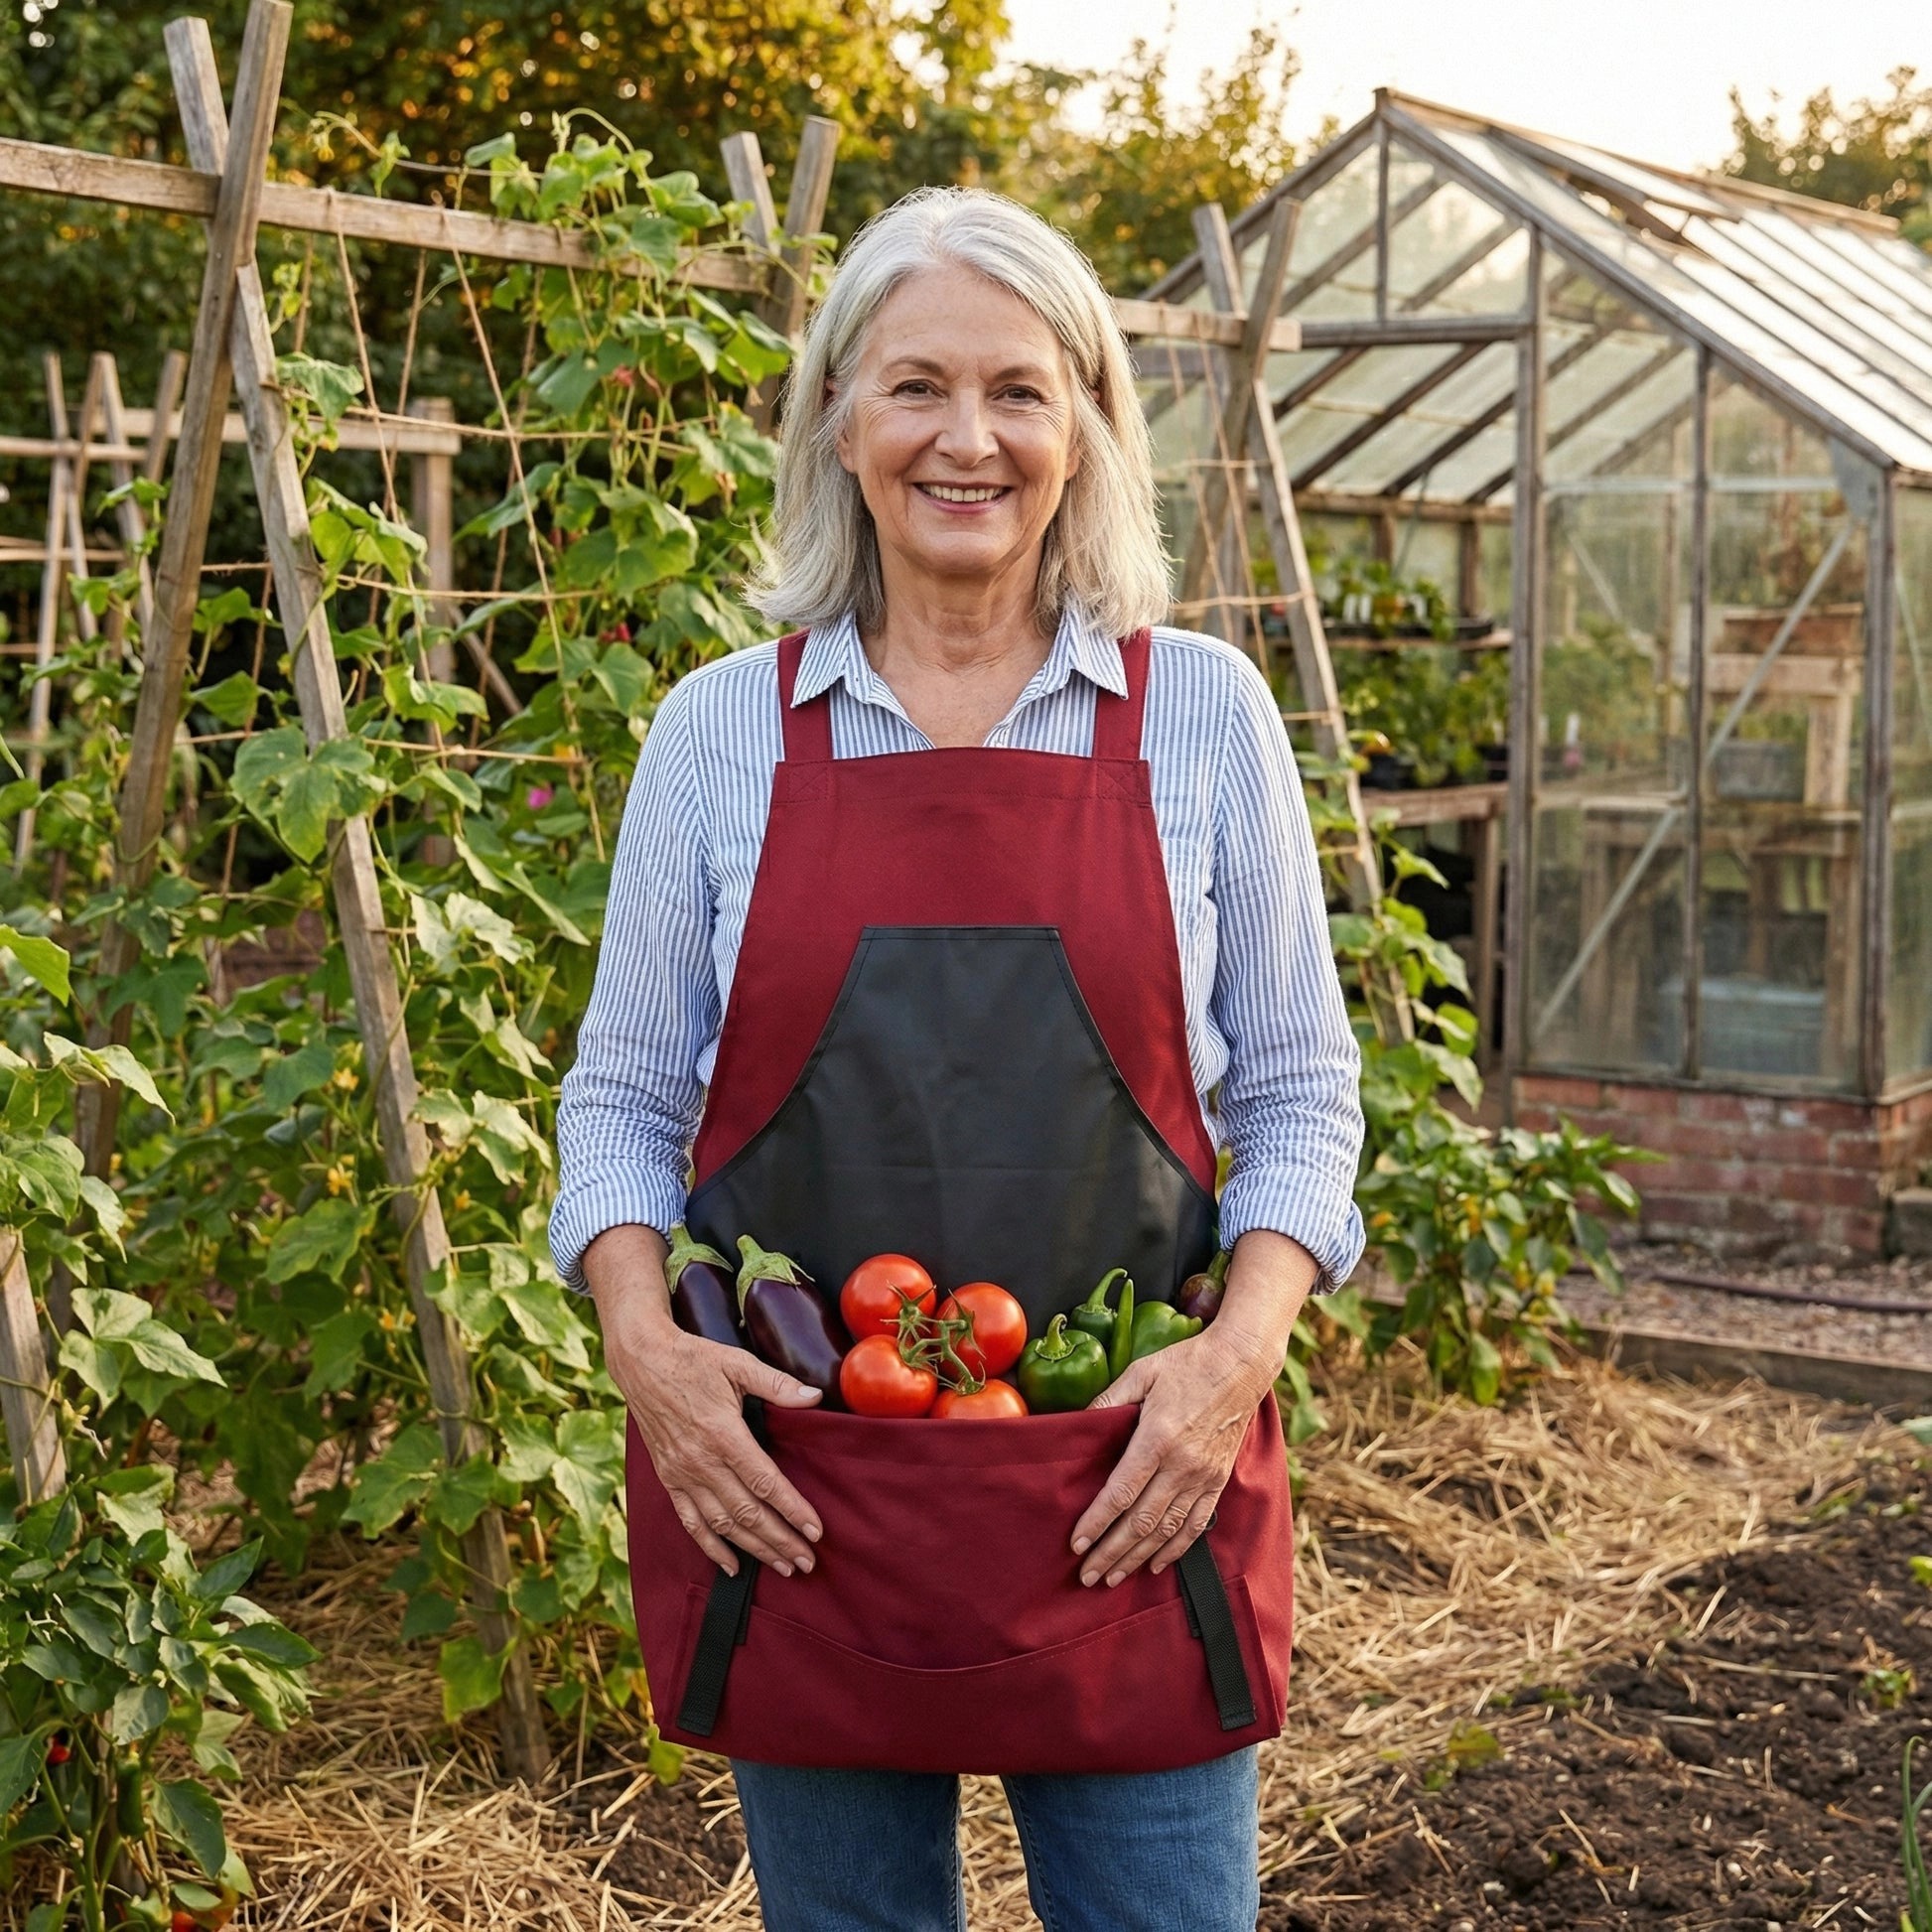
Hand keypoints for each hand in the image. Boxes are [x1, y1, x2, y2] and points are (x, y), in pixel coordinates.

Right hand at [585, 1224, 823, 1577]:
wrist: (642, 1363)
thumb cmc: (693, 1360)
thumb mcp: (737, 1363)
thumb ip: (777, 1384)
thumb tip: (815, 1396)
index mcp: (723, 1434)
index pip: (765, 1483)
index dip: (793, 1510)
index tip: (816, 1531)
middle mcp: (701, 1461)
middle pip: (747, 1512)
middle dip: (780, 1540)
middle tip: (807, 1561)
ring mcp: (682, 1474)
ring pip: (722, 1524)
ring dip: (754, 1548)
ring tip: (782, 1565)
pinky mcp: (669, 1479)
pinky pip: (691, 1522)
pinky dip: (712, 1547)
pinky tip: (732, 1566)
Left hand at [1070, 1230, 1316, 1586]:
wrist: (1240, 1365)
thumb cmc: (1186, 1364)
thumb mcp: (1141, 1373)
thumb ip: (1108, 1401)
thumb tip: (1076, 1424)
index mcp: (1158, 1438)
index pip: (1121, 1492)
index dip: (1097, 1522)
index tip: (1076, 1544)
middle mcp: (1182, 1465)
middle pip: (1142, 1521)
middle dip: (1111, 1553)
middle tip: (1086, 1577)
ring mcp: (1203, 1477)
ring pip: (1167, 1530)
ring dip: (1138, 1558)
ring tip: (1113, 1578)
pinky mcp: (1218, 1481)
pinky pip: (1195, 1524)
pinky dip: (1175, 1549)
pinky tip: (1155, 1563)